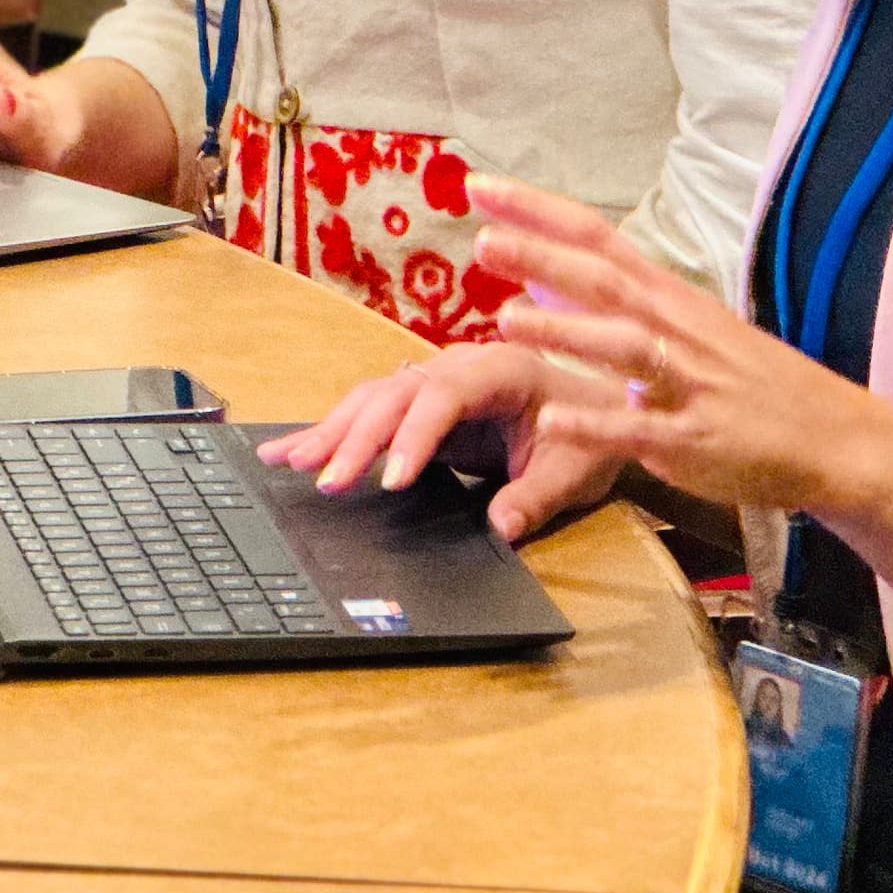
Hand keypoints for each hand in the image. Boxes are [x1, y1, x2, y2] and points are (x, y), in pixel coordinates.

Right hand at [256, 340, 629, 545]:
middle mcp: (460, 364)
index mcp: (502, 369)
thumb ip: (536, 496)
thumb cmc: (592, 431)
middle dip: (357, 436)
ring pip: (373, 398)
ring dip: (333, 431)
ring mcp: (436, 379)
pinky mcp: (421, 403)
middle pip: (396, 394)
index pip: (446, 395)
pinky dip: (333, 432)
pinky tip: (289, 449)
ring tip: (289, 463)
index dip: (414, 435)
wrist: (602, 403)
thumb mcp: (576, 470)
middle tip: (324, 480)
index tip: (391, 479)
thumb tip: (500, 527)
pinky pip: (371, 412)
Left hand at [471, 174, 892, 518]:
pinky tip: (553, 418)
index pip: (597, 237)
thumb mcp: (688, 328)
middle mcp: (678, 330)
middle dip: (543, 257)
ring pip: (622, 347)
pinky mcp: (694, 441)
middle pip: (604, 281)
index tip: (481, 185)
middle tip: (482, 238)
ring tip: (505, 320)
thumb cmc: (752, 382)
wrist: (838, 437)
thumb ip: (613, 303)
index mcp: (671, 298)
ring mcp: (688, 384)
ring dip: (565, 331)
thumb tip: (539, 275)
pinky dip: (597, 421)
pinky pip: (640, 428)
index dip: (538, 210)